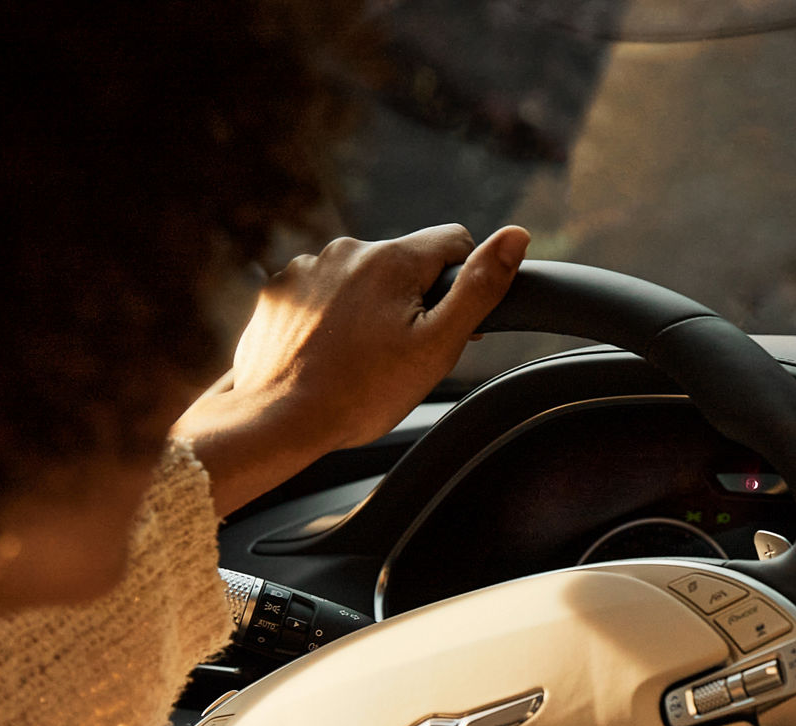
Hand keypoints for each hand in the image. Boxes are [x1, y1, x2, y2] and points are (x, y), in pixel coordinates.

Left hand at [173, 223, 529, 514]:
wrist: (278, 419)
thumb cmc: (363, 391)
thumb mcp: (438, 344)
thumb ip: (480, 287)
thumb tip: (516, 236)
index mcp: (392, 259)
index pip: (454, 242)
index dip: (462, 283)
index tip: (448, 323)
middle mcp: (346, 251)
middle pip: (405, 263)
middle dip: (413, 299)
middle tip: (405, 351)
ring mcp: (306, 269)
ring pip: (361, 278)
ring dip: (369, 307)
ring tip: (362, 357)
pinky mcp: (279, 292)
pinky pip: (321, 293)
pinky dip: (331, 317)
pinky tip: (329, 353)